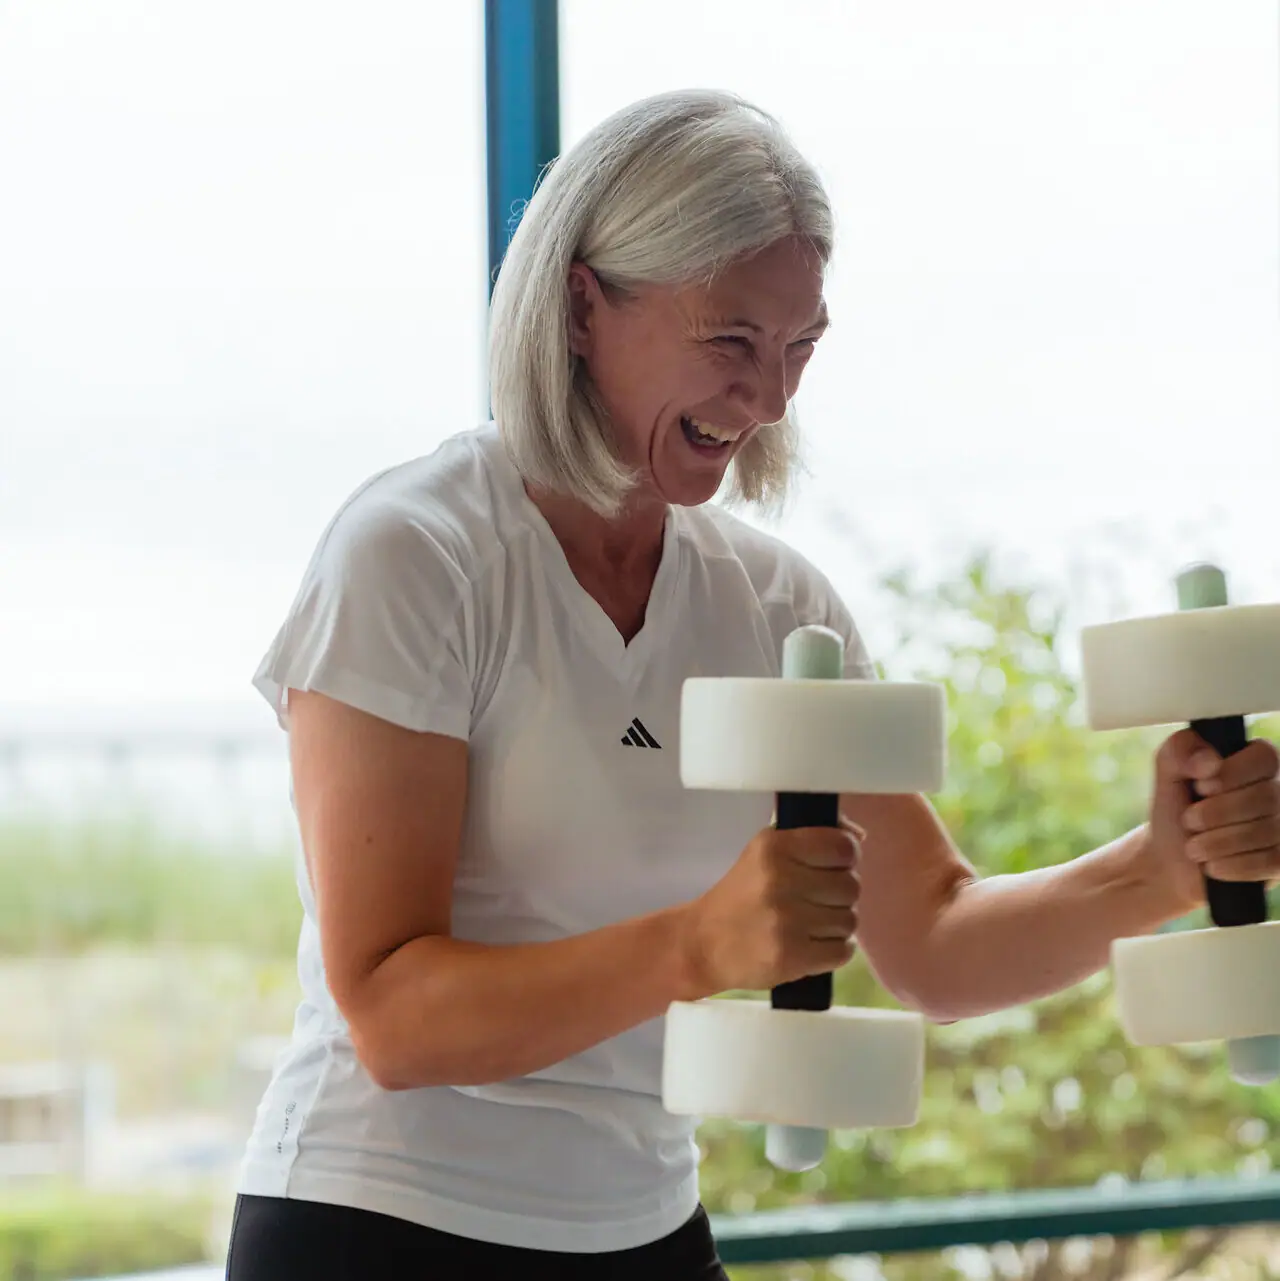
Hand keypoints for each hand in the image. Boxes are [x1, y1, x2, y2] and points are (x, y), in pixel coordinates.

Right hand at [681, 818, 862, 995]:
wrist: (704, 942)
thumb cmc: (742, 893)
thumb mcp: (765, 852)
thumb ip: (812, 837)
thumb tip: (859, 836)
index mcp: (775, 847)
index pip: (843, 847)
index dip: (845, 859)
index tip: (831, 868)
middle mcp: (780, 880)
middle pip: (851, 886)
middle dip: (839, 896)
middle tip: (815, 901)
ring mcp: (786, 921)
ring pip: (850, 920)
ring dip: (836, 925)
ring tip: (808, 925)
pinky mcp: (791, 957)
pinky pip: (844, 951)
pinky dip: (834, 950)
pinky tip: (811, 945)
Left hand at [1144, 728, 1279, 914]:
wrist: (1170, 861)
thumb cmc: (1175, 811)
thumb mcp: (1167, 774)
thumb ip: (1180, 751)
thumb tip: (1209, 760)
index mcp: (1255, 764)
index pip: (1265, 757)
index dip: (1232, 773)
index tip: (1201, 787)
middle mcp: (1277, 792)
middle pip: (1267, 796)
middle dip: (1216, 812)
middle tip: (1189, 820)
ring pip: (1267, 830)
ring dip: (1218, 842)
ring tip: (1193, 847)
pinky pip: (1271, 861)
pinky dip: (1234, 865)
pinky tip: (1212, 866)